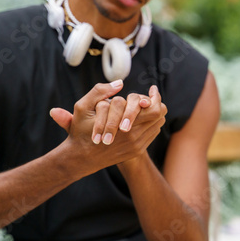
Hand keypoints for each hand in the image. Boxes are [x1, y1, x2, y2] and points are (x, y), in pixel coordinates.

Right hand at [49, 82, 165, 175]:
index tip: (151, 89)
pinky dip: (150, 123)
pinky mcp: (137, 150)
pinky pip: (152, 133)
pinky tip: (141, 117)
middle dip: (156, 103)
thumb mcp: (83, 107)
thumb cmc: (81, 130)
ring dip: (153, 113)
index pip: (154, 109)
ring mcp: (137, 145)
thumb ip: (99, 92)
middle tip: (149, 95)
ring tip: (145, 105)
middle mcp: (133, 136)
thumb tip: (120, 83)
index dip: (155, 97)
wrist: (82, 157)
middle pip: (158, 115)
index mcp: (123, 125)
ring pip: (157, 124)